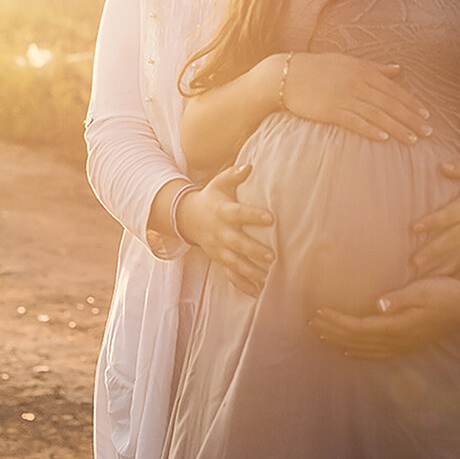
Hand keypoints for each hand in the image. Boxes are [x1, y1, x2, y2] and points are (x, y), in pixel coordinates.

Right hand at [175, 164, 274, 297]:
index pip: (239, 214)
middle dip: (253, 251)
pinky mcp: (219, 260)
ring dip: (250, 271)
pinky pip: (229, 275)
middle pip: (237, 243)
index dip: (254, 216)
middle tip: (271, 256)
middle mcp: (220, 232)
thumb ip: (234, 174)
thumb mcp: (219, 183)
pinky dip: (242, 285)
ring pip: (234, 263)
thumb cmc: (211, 198)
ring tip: (267, 277)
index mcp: (223, 212)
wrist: (188, 217)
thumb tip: (249, 165)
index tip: (271, 219)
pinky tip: (257, 293)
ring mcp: (218, 249)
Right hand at [282, 52, 432, 143]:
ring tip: (413, 140)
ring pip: (378, 115)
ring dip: (397, 128)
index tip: (426, 115)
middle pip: (390, 104)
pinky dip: (371, 130)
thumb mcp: (348, 62)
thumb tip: (398, 70)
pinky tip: (385, 138)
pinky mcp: (332, 110)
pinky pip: (356, 122)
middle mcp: (358, 83)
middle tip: (428, 132)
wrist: (287, 75)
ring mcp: (345, 97)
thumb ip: (375, 67)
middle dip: (411, 118)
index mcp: (363, 70)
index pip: (394, 89)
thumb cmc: (318, 68)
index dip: (411, 103)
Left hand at [308, 277, 459, 357]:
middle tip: (311, 323)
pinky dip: (361, 352)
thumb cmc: (448, 292)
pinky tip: (351, 352)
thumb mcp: (424, 289)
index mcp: (399, 325)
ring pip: (366, 348)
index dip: (337, 322)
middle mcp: (399, 339)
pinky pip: (379, 353)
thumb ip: (400, 299)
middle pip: (358, 339)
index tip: (318, 313)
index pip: (359, 327)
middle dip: (333, 332)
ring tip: (323, 335)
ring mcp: (405, 344)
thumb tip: (378, 304)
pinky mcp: (410, 343)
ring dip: (342, 342)